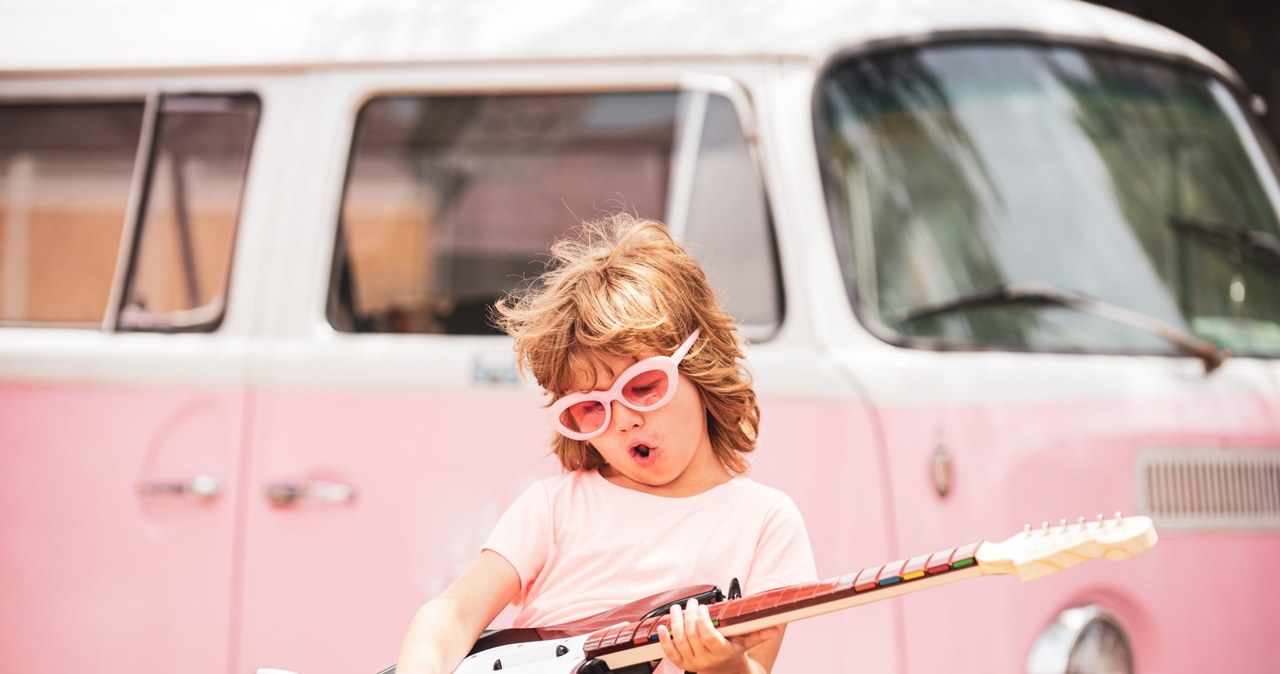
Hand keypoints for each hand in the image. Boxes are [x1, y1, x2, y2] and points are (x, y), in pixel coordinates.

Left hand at [656, 598, 780, 673]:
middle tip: (691, 603)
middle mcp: (705, 658)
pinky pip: (669, 652)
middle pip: (692, 635)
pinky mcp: (681, 662)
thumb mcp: (746, 643)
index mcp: (721, 651)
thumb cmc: (733, 652)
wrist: (723, 670)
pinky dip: (663, 639)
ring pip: (680, 641)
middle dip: (689, 616)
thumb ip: (759, 634)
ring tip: (676, 608)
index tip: (702, 607)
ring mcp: (691, 661)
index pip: (708, 636)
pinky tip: (661, 627)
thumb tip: (776, 628)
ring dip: (676, 623)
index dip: (703, 621)